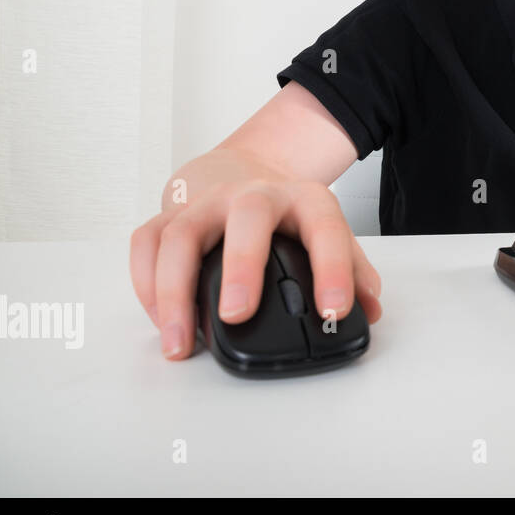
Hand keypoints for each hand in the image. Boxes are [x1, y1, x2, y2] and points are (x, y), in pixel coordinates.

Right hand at [129, 178, 382, 360]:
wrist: (248, 171)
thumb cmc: (290, 216)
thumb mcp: (329, 233)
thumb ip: (354, 271)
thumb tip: (369, 311)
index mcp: (304, 201)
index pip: (326, 230)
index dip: (334, 270)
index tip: (334, 310)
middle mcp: (253, 195)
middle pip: (247, 218)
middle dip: (241, 266)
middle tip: (237, 315)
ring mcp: (206, 203)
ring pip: (180, 234)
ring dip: (175, 291)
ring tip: (181, 342)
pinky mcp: (169, 214)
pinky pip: (146, 243)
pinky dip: (145, 285)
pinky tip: (160, 321)